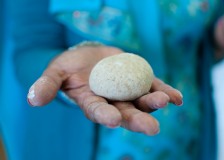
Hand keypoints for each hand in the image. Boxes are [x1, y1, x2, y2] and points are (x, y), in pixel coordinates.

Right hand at [27, 45, 182, 135]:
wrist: (90, 57)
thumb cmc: (71, 67)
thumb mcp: (56, 73)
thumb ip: (47, 85)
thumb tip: (32, 99)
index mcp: (93, 103)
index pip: (99, 112)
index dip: (105, 116)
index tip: (113, 120)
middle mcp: (113, 101)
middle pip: (126, 113)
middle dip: (138, 120)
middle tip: (152, 129)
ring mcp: (128, 92)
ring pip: (142, 101)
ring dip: (154, 103)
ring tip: (165, 102)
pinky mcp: (139, 80)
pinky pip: (153, 87)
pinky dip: (165, 91)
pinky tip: (177, 97)